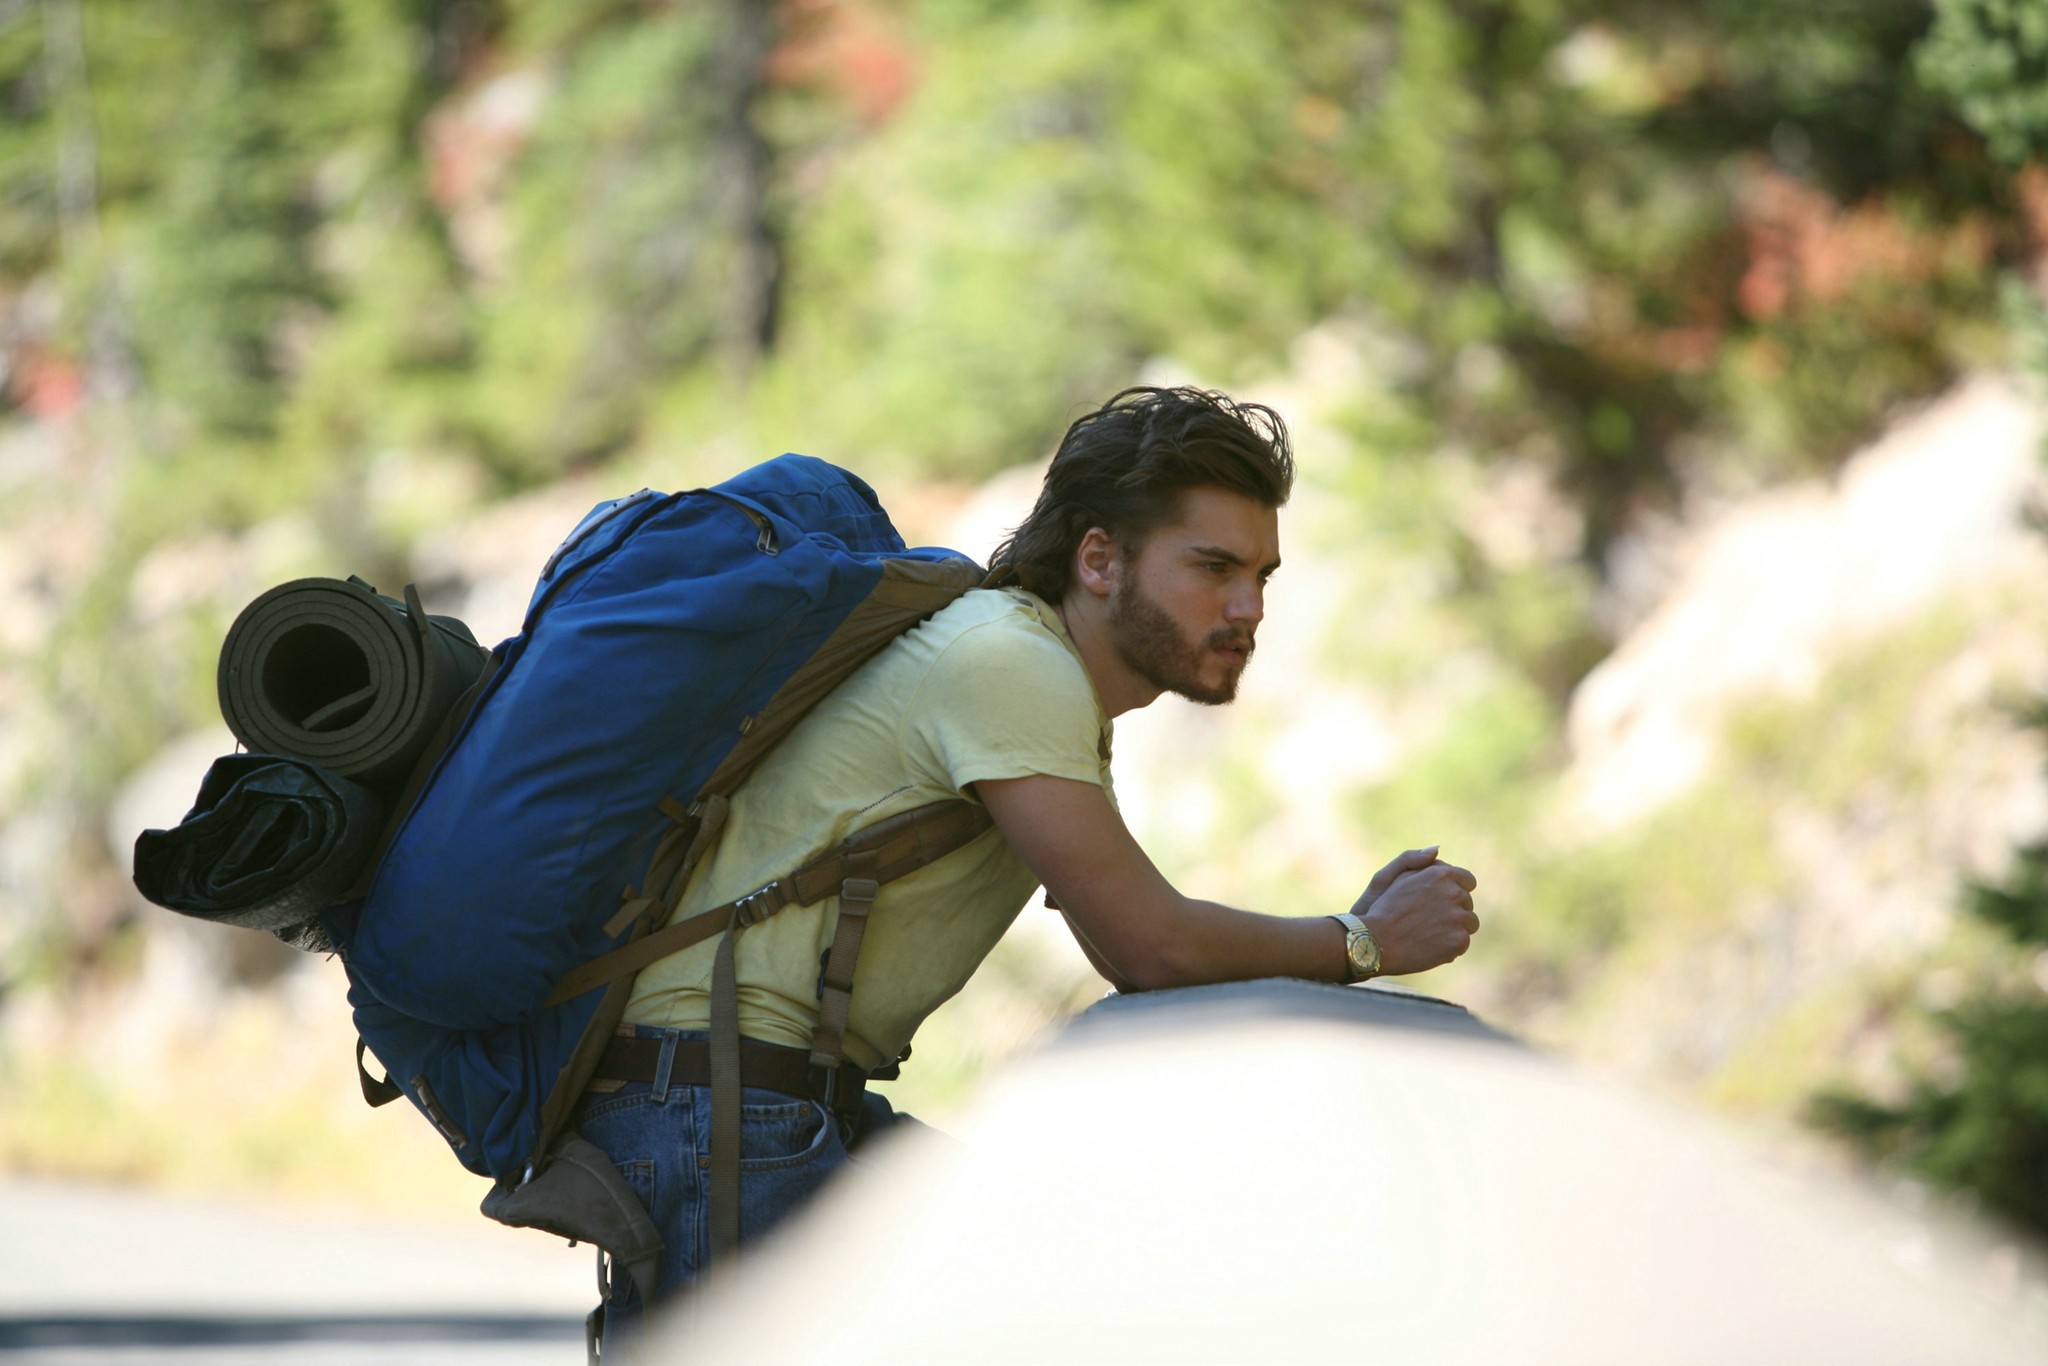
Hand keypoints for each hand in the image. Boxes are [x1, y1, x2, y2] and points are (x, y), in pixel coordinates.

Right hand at [1351, 852, 1478, 975]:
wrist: (1376, 943)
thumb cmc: (1381, 909)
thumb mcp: (1390, 875)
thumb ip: (1413, 859)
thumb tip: (1436, 849)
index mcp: (1442, 874)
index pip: (1467, 881)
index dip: (1453, 891)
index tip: (1438, 902)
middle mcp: (1455, 893)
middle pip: (1467, 903)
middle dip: (1452, 910)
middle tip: (1427, 919)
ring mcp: (1459, 917)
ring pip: (1469, 923)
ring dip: (1455, 928)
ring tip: (1430, 933)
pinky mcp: (1460, 940)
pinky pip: (1463, 942)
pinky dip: (1450, 946)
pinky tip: (1431, 945)